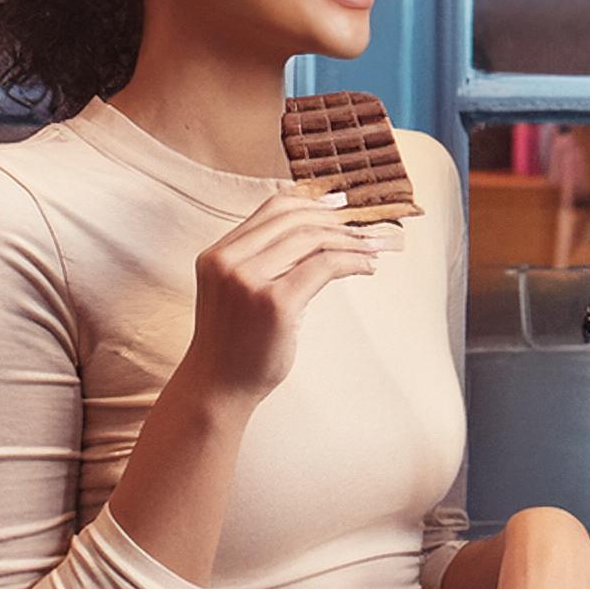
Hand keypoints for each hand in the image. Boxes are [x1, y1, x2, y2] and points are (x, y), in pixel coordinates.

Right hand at [182, 191, 382, 402]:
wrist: (216, 386)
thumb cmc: (233, 342)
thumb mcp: (237, 290)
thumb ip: (262, 261)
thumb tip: (316, 233)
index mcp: (217, 254)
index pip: (271, 209)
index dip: (310, 202)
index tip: (339, 206)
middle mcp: (229, 261)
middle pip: (294, 220)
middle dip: (336, 220)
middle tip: (364, 228)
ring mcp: (250, 281)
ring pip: (311, 239)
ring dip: (350, 239)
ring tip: (373, 246)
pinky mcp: (276, 303)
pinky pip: (324, 266)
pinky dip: (352, 261)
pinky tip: (367, 266)